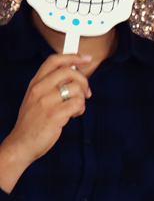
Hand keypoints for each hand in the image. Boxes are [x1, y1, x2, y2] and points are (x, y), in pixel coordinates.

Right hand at [0, 53, 91, 192]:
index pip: (54, 61)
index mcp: (35, 83)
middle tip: (86, 92)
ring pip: (77, 89)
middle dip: (84, 80)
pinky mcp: (56, 115)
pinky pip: (78, 104)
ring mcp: (47, 102)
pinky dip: (80, 109)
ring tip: (75, 108)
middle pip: (69, 71)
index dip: (72, 56)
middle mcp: (40, 89)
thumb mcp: (34, 98)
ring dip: (82, 99)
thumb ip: (50, 85)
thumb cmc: (32, 122)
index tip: (85, 58)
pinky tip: (73, 115)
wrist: (22, 143)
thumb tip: (73, 75)